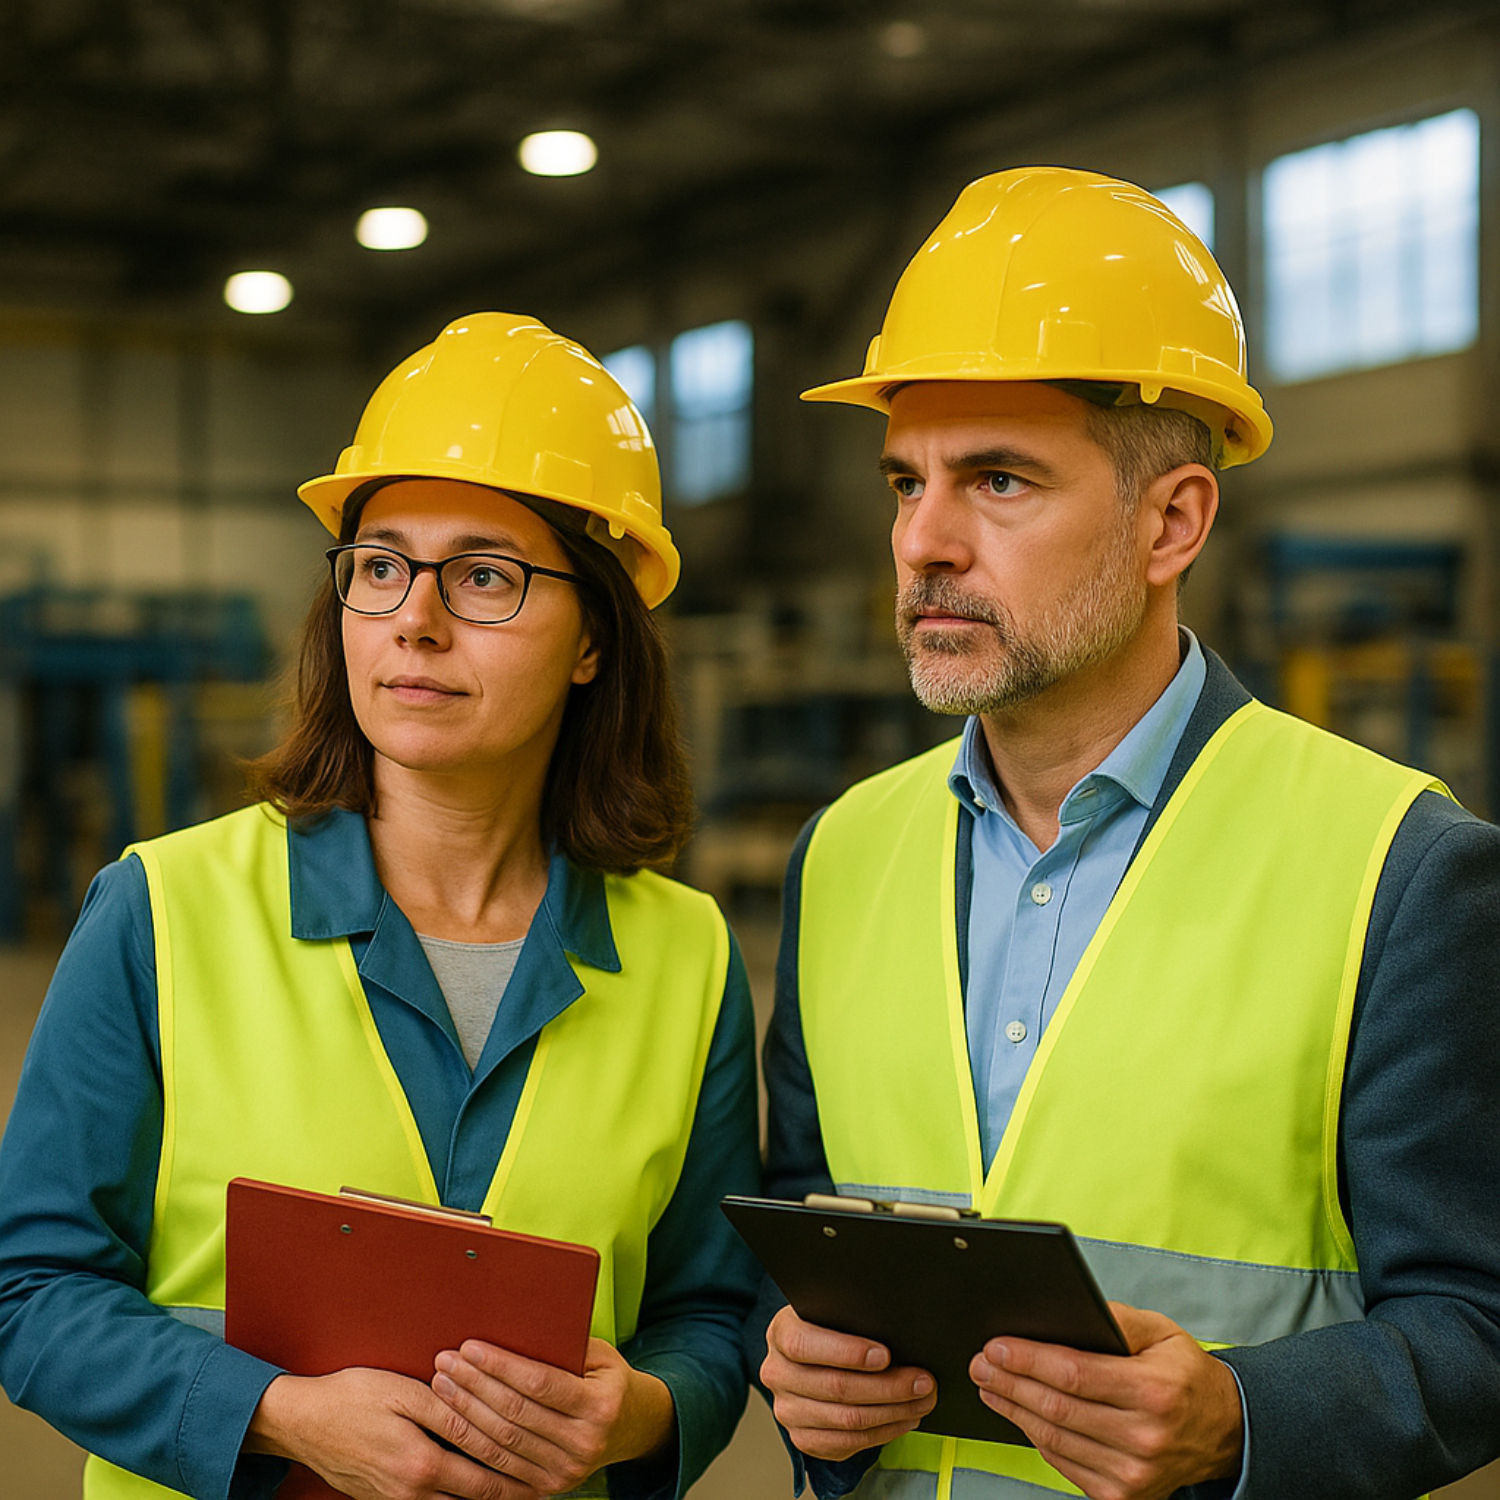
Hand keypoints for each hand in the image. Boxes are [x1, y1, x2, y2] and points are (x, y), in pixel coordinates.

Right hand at [245, 1366, 536, 1498]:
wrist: (301, 1421)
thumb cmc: (351, 1397)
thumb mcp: (403, 1393)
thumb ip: (447, 1411)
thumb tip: (484, 1420)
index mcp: (420, 1464)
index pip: (483, 1480)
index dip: (516, 1481)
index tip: (542, 1478)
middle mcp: (410, 1492)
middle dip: (506, 1494)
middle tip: (537, 1487)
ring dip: (480, 1498)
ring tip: (512, 1489)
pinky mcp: (382, 1498)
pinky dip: (453, 1498)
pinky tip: (467, 1486)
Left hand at [429, 1337, 673, 1494]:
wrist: (631, 1428)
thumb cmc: (606, 1379)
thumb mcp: (599, 1355)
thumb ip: (564, 1346)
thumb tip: (513, 1325)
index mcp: (600, 1405)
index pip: (541, 1383)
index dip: (502, 1365)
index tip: (470, 1346)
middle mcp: (584, 1443)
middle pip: (516, 1413)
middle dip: (475, 1385)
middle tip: (446, 1361)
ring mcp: (566, 1472)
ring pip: (502, 1443)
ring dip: (465, 1413)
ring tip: (442, 1384)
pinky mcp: (548, 1488)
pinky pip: (500, 1470)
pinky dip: (472, 1445)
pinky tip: (452, 1422)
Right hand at [760, 1304, 936, 1461]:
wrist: (808, 1355)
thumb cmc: (828, 1327)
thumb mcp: (831, 1311)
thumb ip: (853, 1317)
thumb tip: (899, 1333)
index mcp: (781, 1335)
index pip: (806, 1345)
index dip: (847, 1352)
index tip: (885, 1355)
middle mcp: (777, 1374)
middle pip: (836, 1387)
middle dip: (888, 1386)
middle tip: (923, 1381)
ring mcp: (788, 1411)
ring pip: (847, 1420)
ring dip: (893, 1413)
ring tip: (921, 1401)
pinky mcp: (803, 1438)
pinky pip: (847, 1445)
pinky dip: (882, 1433)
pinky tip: (903, 1419)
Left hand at [968, 1301, 1243, 1499]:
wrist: (1225, 1432)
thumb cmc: (1185, 1376)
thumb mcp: (1161, 1333)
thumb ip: (1115, 1319)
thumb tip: (1063, 1313)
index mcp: (1154, 1392)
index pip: (1074, 1374)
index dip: (1028, 1359)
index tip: (996, 1346)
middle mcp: (1145, 1437)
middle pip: (1057, 1408)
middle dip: (1010, 1381)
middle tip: (981, 1362)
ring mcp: (1134, 1474)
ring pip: (1055, 1439)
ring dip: (1014, 1410)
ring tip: (991, 1385)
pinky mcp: (1124, 1496)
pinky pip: (1065, 1464)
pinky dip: (1036, 1437)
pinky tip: (1020, 1414)